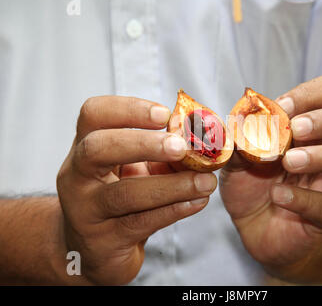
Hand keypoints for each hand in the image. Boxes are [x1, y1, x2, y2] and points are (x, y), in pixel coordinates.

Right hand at [57, 96, 216, 284]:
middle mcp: (76, 176)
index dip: (128, 108)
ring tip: (205, 182)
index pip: (94, 114)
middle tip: (181, 146)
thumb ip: (159, 153)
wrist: (96, 252)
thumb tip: (200, 141)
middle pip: (98, 148)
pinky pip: (140, 223)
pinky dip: (173, 210)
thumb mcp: (134, 169)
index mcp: (84, 147)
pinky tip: (197, 202)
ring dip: (172, 185)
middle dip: (143, 144)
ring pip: (124, 194)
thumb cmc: (119, 201)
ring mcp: (85, 210)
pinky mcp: (102, 242)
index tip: (165, 114)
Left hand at [219, 75, 321, 279]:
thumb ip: (241, 136)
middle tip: (297, 129)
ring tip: (289, 161)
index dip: (313, 92)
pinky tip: (277, 195)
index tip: (282, 106)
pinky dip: (302, 197)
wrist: (252, 227)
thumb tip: (241, 118)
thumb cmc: (252, 183)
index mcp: (315, 126)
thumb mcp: (238, 154)